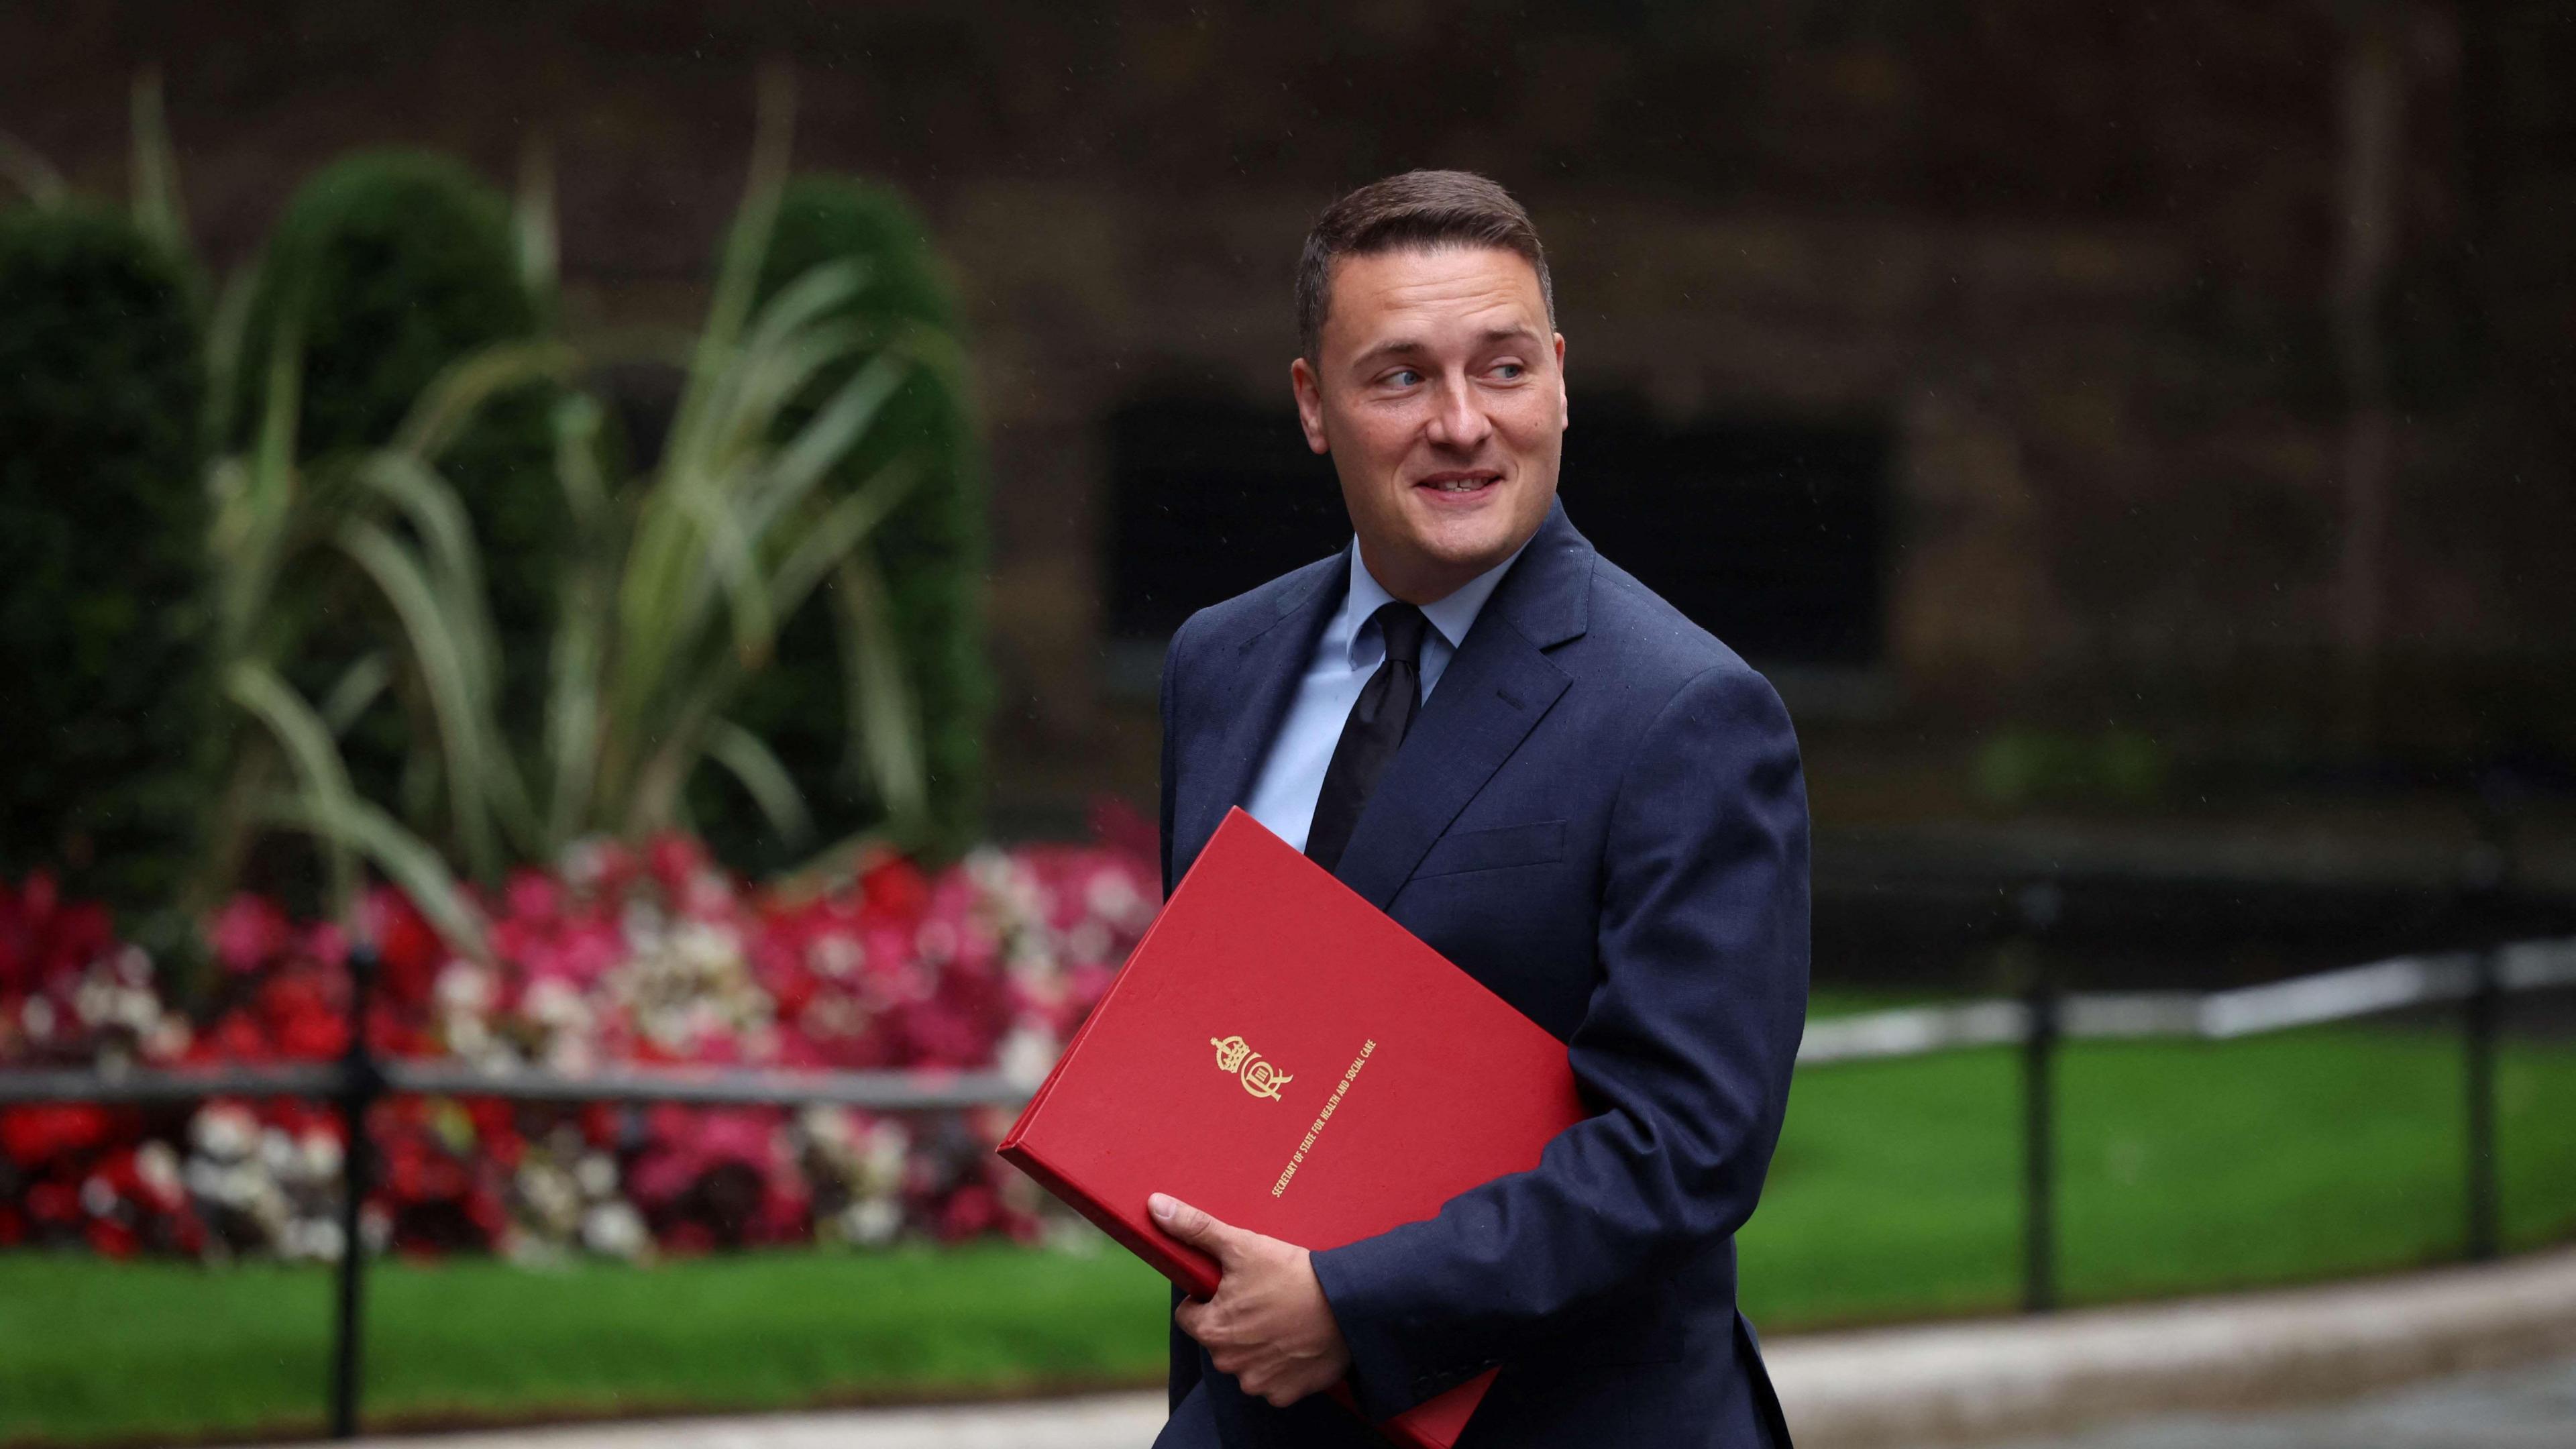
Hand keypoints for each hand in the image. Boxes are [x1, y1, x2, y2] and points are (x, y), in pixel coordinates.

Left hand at [1153, 1191, 1352, 1407]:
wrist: (1349, 1305)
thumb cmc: (1292, 1275)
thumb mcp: (1241, 1244)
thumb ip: (1195, 1228)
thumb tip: (1155, 1205)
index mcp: (1211, 1330)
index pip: (1190, 1315)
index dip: (1207, 1297)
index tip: (1232, 1286)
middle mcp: (1228, 1363)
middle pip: (1218, 1339)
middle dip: (1233, 1321)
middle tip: (1263, 1298)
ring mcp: (1258, 1383)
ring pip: (1245, 1361)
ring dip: (1257, 1345)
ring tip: (1282, 1318)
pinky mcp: (1285, 1394)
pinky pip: (1273, 1381)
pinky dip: (1281, 1364)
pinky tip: (1296, 1341)